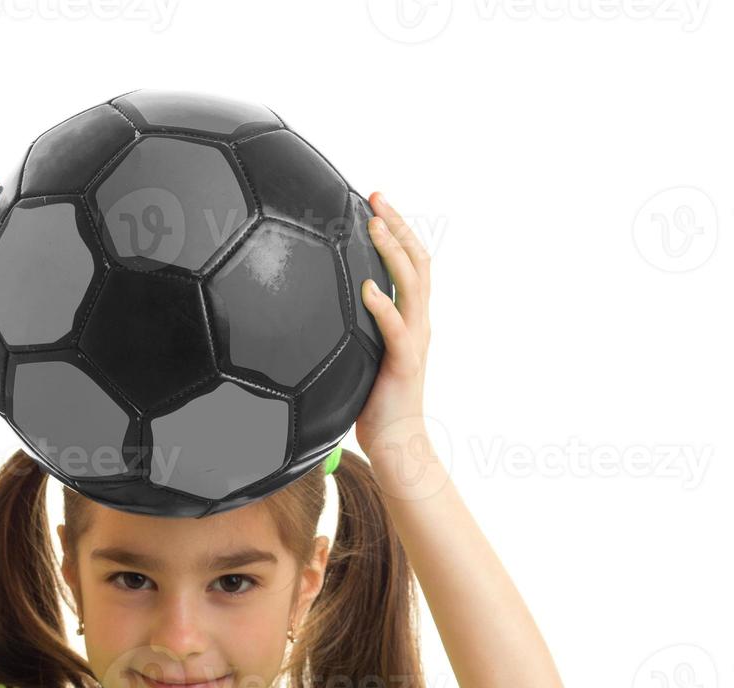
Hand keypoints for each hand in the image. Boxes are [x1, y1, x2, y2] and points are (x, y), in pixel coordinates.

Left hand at [353, 191, 432, 463]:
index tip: (375, 202)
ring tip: (373, 226)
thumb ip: (350, 328)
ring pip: (413, 286)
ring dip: (393, 252)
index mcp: (410, 318)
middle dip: (398, 225)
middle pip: (418, 262)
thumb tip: (315, 307)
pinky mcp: (404, 364)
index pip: (411, 262)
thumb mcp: (359, 355)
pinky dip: (383, 306)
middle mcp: (418, 323)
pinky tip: (367, 288)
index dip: (397, 229)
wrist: (397, 444)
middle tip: (376, 197)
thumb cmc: (372, 402)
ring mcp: (414, 341)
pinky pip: (396, 330)